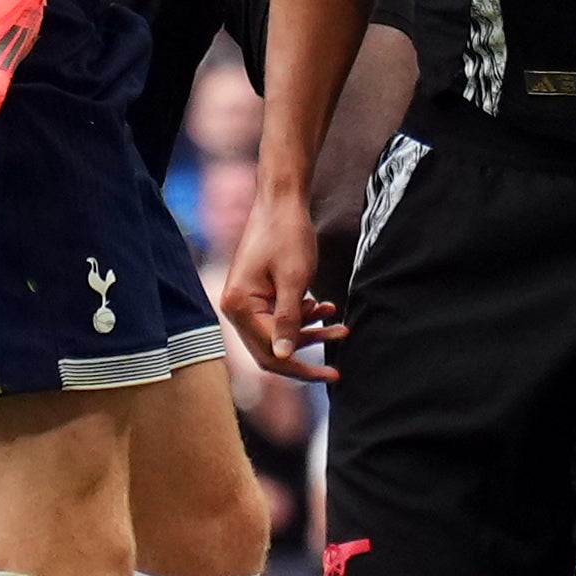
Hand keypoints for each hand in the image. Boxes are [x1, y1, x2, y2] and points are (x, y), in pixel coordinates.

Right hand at [212, 175, 341, 375]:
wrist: (282, 200)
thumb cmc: (288, 235)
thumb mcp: (295, 280)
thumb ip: (289, 320)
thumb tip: (283, 356)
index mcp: (239, 306)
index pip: (270, 353)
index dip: (302, 367)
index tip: (332, 375)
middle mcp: (235, 307)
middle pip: (271, 349)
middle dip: (306, 354)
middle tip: (337, 368)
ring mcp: (244, 300)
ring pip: (278, 333)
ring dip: (309, 333)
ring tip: (340, 327)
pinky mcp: (256, 292)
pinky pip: (278, 316)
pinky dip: (302, 316)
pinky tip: (324, 309)